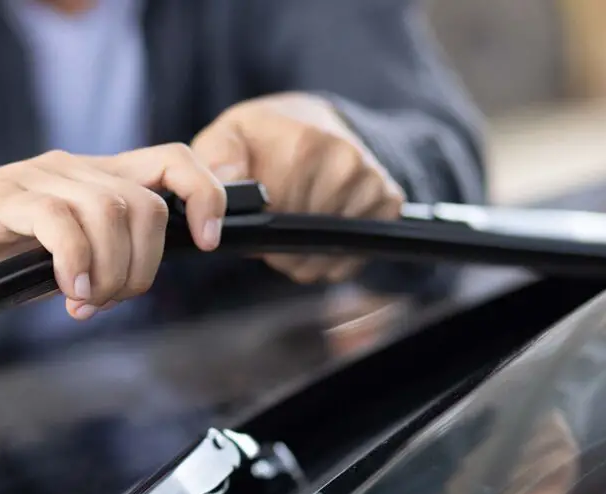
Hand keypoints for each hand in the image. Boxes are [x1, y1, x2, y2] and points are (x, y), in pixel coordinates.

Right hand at [0, 141, 225, 319]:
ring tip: (82, 300)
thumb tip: (126, 283)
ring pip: (113, 212)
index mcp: (91, 179)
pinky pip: (61, 222)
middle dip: (144, 267)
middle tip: (105, 301)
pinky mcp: (2, 200)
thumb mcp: (48, 255)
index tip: (208, 242)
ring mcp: (37, 181)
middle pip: (148, 205)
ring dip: (111, 271)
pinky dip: (75, 261)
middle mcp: (71, 170)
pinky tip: (66, 290)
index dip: (205, 195)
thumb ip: (90, 258)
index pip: (173, 162)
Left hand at [191, 92, 405, 283]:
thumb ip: (217, 161)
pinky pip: (348, 260)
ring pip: (323, 257)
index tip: (253, 214)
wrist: (315, 121)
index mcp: (306, 145)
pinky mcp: (389, 204)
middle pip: (300, 242)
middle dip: (277, 242)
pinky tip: (316, 230)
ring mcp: (372, 184)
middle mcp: (346, 164)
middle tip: (271, 218)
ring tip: (292, 222)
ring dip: (300, 254)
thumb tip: (226, 187)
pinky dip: (326, 258)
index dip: (257, 228)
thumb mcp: (229, 137)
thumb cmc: (265, 138)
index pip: (276, 219)